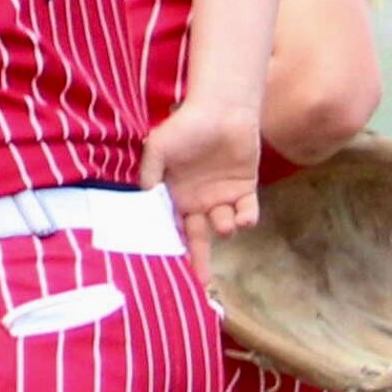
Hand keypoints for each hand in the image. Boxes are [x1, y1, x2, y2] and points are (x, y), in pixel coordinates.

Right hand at [143, 95, 262, 276]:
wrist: (222, 109)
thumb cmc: (185, 126)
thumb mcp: (157, 150)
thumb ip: (149, 177)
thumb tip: (144, 204)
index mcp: (173, 195)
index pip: (170, 227)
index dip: (171, 246)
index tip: (168, 267)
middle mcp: (196, 201)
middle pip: (197, 237)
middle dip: (198, 260)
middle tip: (199, 283)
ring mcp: (221, 196)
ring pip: (222, 226)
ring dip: (224, 229)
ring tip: (223, 223)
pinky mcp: (244, 189)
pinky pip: (247, 212)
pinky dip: (246, 219)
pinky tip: (243, 218)